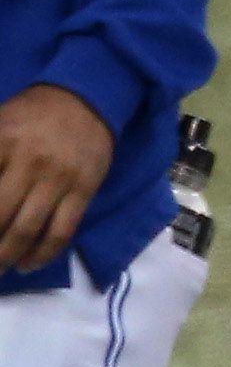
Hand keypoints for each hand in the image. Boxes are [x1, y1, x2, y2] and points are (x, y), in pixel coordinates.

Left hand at [0, 84, 115, 272]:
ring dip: (7, 256)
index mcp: (0, 143)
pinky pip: (61, 231)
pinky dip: (43, 254)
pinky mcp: (82, 191)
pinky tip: (28, 265)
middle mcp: (27, 163)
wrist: (86, 100)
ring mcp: (57, 179)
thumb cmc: (30, 115)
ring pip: (27, 229)